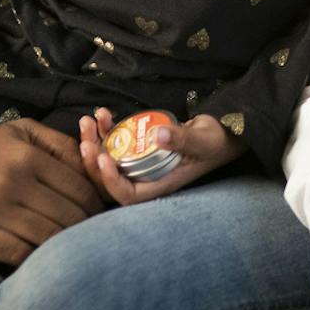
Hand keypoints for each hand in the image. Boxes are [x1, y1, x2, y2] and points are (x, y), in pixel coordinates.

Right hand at [0, 119, 103, 263]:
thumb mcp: (20, 131)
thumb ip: (59, 143)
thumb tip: (93, 164)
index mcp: (27, 156)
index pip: (79, 189)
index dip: (95, 205)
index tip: (98, 214)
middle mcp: (12, 182)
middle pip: (67, 217)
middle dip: (84, 228)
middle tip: (90, 235)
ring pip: (46, 237)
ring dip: (63, 245)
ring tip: (70, 248)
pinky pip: (17, 253)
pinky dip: (34, 258)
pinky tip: (40, 256)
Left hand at [75, 108, 244, 205]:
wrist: (222, 132)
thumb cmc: (216, 141)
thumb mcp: (202, 140)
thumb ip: (182, 138)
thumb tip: (158, 135)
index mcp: (162, 184)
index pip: (129, 195)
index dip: (111, 181)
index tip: (102, 157)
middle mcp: (149, 177)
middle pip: (112, 179)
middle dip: (93, 157)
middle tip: (87, 133)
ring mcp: (143, 163)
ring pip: (109, 160)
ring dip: (95, 141)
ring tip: (89, 120)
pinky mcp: (142, 147)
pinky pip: (117, 144)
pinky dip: (106, 130)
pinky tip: (103, 113)